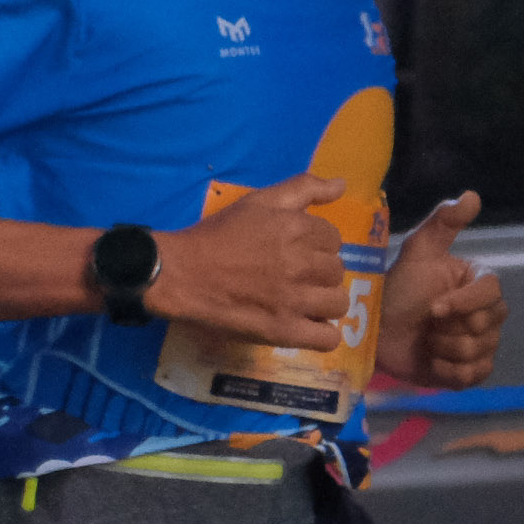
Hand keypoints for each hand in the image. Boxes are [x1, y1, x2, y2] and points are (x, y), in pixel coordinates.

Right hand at [148, 175, 353, 347]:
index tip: (295, 250)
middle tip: (293, 275)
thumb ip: (303, 187)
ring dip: (324, 301)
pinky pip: (327, 339)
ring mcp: (295, 301)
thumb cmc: (217, 235)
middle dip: (318, 272)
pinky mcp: (284, 331)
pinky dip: (322, 334)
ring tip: (302, 301)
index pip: (333, 239)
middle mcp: (302, 264)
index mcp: (297, 229)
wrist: (181, 274)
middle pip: (337, 270)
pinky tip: (307, 325)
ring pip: (339, 303)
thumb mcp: (258, 200)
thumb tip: (342, 185)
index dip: (315, 244)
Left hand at [377, 192, 505, 387]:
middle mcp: (487, 314)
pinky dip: (447, 371)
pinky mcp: (468, 373)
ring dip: (443, 348)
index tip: (434, 307)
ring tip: (425, 339)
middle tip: (426, 322)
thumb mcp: (418, 251)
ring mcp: (480, 345)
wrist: (374, 330)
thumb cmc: (397, 288)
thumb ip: (444, 222)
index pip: (492, 293)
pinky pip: (471, 376)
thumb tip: (473, 195)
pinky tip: (430, 360)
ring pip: (476, 353)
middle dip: (449, 327)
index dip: (464, 303)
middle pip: (486, 326)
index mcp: (480, 284)